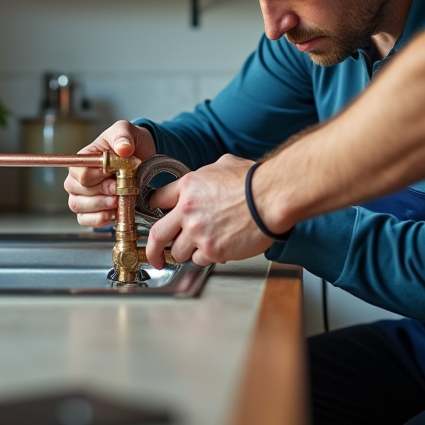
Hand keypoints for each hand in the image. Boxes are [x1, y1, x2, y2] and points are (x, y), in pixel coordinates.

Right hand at [64, 120, 156, 227]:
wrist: (141, 156)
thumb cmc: (129, 142)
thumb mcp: (126, 131)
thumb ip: (123, 136)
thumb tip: (123, 149)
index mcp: (83, 159)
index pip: (80, 173)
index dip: (98, 178)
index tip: (115, 174)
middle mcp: (78, 178)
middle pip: (77, 193)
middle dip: (102, 194)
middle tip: (120, 189)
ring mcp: (83, 195)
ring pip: (78, 207)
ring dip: (99, 208)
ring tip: (117, 202)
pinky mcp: (91, 210)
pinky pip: (85, 220)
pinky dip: (99, 220)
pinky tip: (113, 214)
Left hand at [145, 154, 273, 267]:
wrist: (272, 198)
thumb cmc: (254, 181)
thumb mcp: (223, 164)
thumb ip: (206, 174)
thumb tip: (204, 177)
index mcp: (187, 187)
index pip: (157, 200)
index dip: (155, 209)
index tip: (156, 217)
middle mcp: (187, 211)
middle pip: (157, 235)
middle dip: (153, 249)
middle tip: (155, 256)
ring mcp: (199, 233)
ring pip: (178, 252)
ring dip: (186, 252)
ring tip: (200, 246)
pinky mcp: (213, 250)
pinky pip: (200, 260)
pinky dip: (206, 257)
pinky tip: (217, 248)